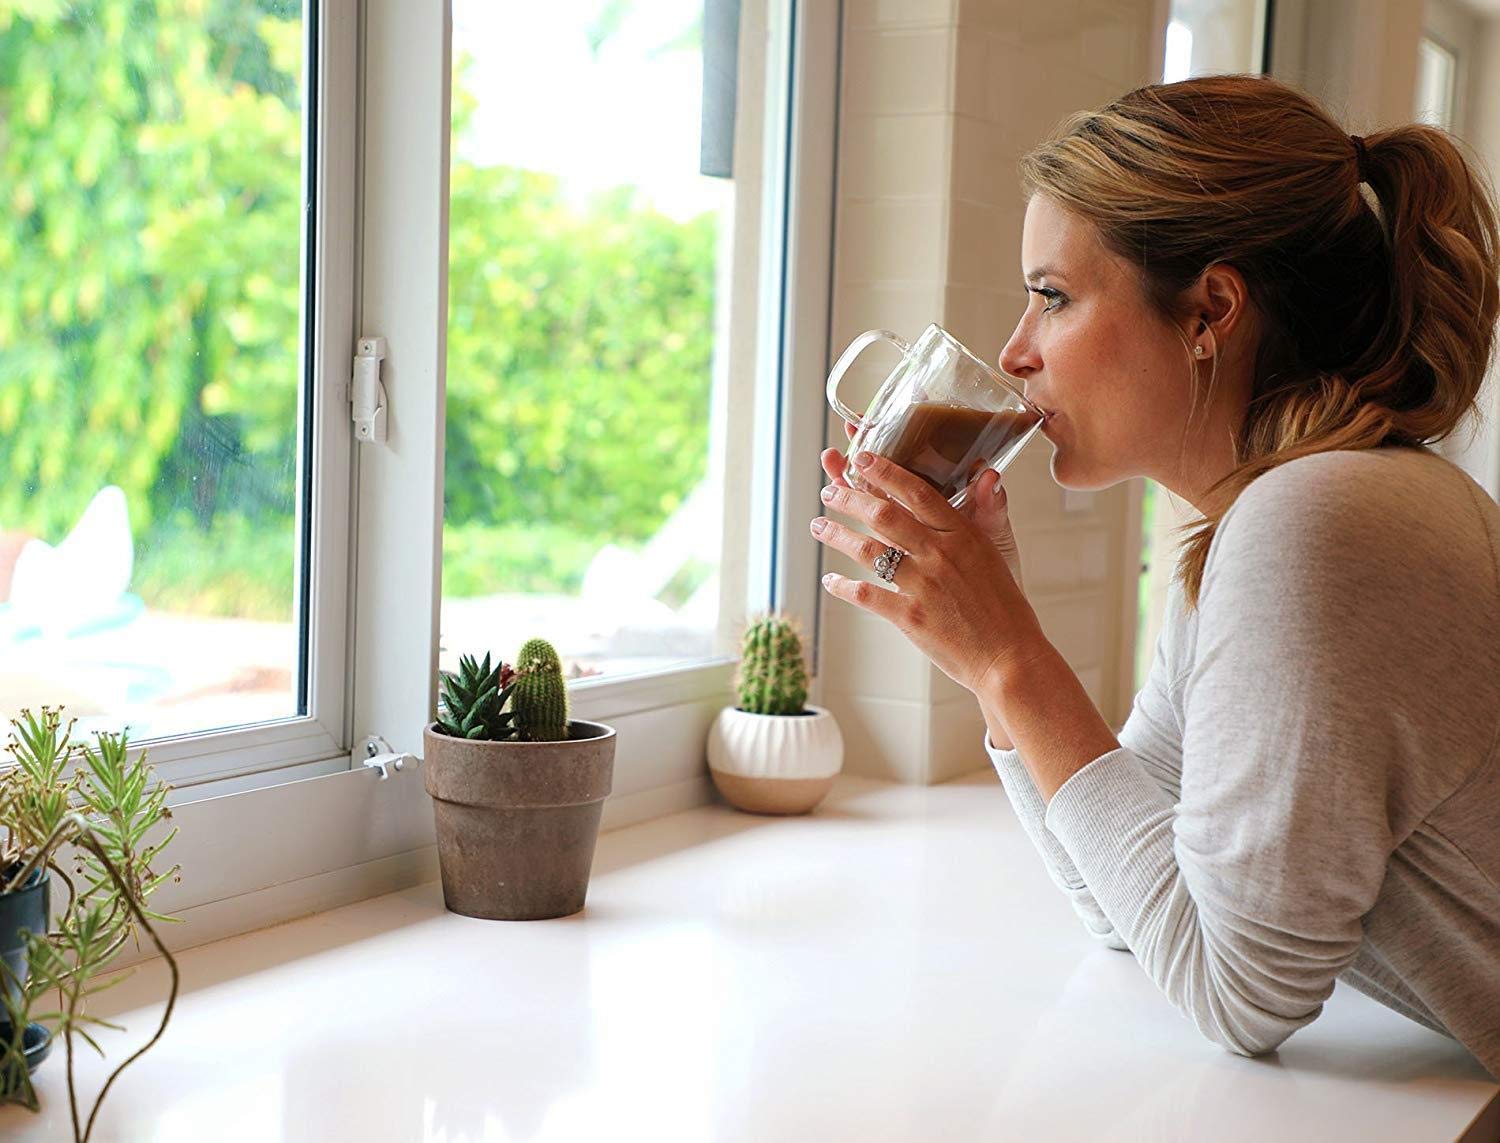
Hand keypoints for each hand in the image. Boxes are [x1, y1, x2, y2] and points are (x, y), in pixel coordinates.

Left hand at [811, 446, 1050, 695]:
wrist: (1009, 657)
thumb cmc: (1005, 607)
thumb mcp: (999, 553)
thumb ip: (987, 512)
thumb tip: (987, 474)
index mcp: (963, 535)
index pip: (918, 492)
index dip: (885, 472)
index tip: (861, 458)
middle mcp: (941, 555)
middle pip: (884, 515)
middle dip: (849, 497)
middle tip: (829, 490)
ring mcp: (924, 586)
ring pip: (868, 551)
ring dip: (837, 535)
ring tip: (818, 525)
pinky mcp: (911, 617)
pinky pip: (867, 595)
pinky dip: (843, 587)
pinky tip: (830, 581)